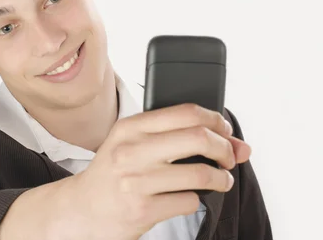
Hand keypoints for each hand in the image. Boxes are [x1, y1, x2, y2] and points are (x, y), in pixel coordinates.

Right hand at [55, 103, 251, 239]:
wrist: (82, 208)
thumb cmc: (114, 172)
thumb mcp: (136, 145)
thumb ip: (181, 138)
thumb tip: (239, 146)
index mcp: (131, 127)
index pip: (186, 112)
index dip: (216, 120)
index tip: (225, 131)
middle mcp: (131, 150)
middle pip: (199, 137)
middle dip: (225, 148)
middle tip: (228, 158)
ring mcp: (136, 181)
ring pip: (201, 173)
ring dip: (221, 179)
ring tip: (220, 181)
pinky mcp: (142, 210)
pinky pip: (189, 201)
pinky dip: (197, 200)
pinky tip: (188, 197)